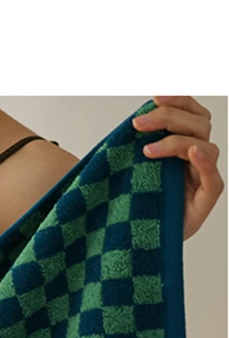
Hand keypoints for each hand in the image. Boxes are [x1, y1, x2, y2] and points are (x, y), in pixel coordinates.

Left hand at [132, 96, 223, 241]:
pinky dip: (203, 161)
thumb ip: (135, 148)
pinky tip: (191, 152)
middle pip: (197, 123)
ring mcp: (203, 177)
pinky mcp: (206, 198)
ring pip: (203, 144)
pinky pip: (212, 175)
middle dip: (167, 118)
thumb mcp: (132, 172)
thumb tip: (124, 127)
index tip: (154, 97)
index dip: (178, 100)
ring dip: (175, 141)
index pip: (190, 113)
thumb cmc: (138, 205)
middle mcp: (196, 158)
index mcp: (182, 146)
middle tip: (138, 124)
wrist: (143, 240)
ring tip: (147, 150)